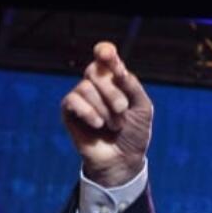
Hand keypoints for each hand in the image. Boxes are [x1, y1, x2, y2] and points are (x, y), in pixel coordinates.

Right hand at [60, 42, 152, 186]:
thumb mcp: (143, 108)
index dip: (105, 52)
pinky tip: (98, 124)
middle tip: (122, 110)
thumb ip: (132, 86)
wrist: (123, 160)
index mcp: (114, 80)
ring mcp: (81, 97)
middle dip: (112, 91)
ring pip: (86, 87)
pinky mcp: (69, 111)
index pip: (105, 56)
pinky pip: (73, 100)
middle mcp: (96, 85)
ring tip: (114, 125)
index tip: (108, 55)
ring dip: (104, 108)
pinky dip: (88, 112)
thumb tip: (117, 69)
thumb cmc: (134, 134)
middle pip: (95, 70)